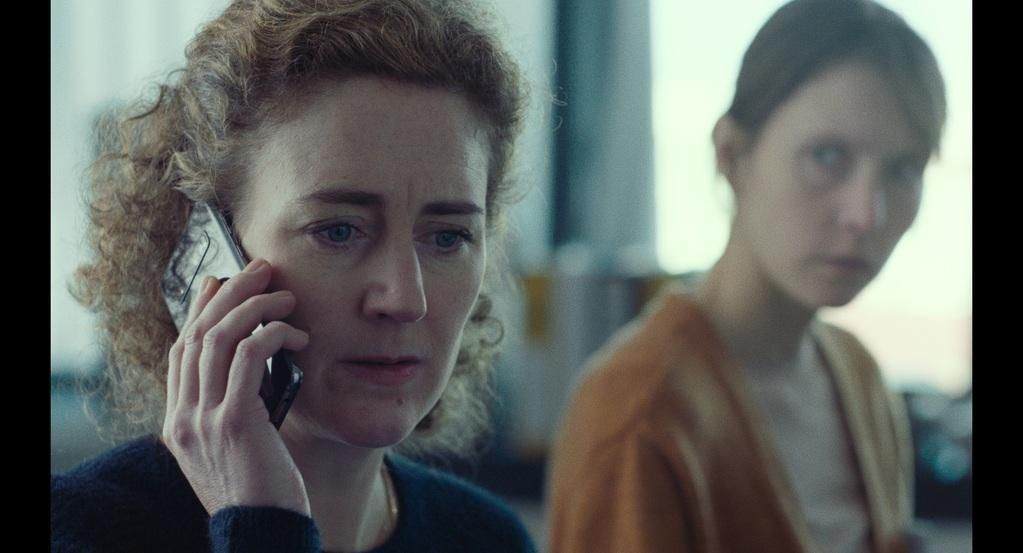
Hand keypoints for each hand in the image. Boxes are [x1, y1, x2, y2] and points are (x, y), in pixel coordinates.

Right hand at [162, 258, 311, 515]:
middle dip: (230, 293)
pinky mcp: (233, 422)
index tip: (221, 281)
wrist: (263, 533)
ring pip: (219, 338)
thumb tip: (255, 364)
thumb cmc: (262, 491)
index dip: (200, 310)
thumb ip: (234, 408)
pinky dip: (272, 334)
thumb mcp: (237, 446)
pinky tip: (296, 334)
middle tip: (260, 268)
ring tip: (285, 294)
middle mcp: (182, 418)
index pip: (181, 351)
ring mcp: (203, 420)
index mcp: (179, 423)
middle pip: (197, 334)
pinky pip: (250, 357)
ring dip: (254, 306)